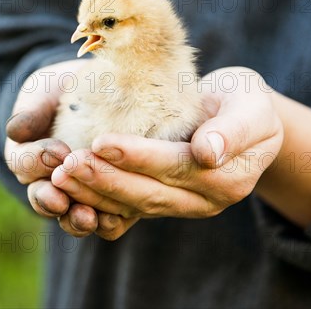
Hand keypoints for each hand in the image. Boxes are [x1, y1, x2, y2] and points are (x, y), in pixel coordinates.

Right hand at [5, 60, 120, 237]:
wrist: (103, 91)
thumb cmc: (65, 89)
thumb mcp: (44, 92)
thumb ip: (31, 110)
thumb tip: (15, 131)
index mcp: (28, 156)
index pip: (23, 164)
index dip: (36, 160)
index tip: (57, 151)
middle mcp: (49, 182)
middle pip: (42, 199)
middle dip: (49, 200)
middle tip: (59, 199)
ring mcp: (79, 196)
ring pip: (70, 217)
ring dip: (76, 219)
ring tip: (88, 217)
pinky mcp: (109, 202)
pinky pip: (104, 222)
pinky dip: (107, 223)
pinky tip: (116, 219)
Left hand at [51, 67, 284, 238]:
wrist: (240, 117)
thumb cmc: (245, 102)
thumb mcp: (252, 106)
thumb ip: (234, 130)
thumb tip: (208, 155)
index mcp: (229, 178)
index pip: (176, 167)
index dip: (138, 157)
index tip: (101, 142)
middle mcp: (205, 200)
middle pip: (149, 193)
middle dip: (105, 180)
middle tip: (66, 165)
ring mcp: (182, 205)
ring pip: (134, 206)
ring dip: (94, 193)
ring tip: (59, 176)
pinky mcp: (163, 202)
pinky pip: (127, 209)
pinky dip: (97, 200)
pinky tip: (69, 189)